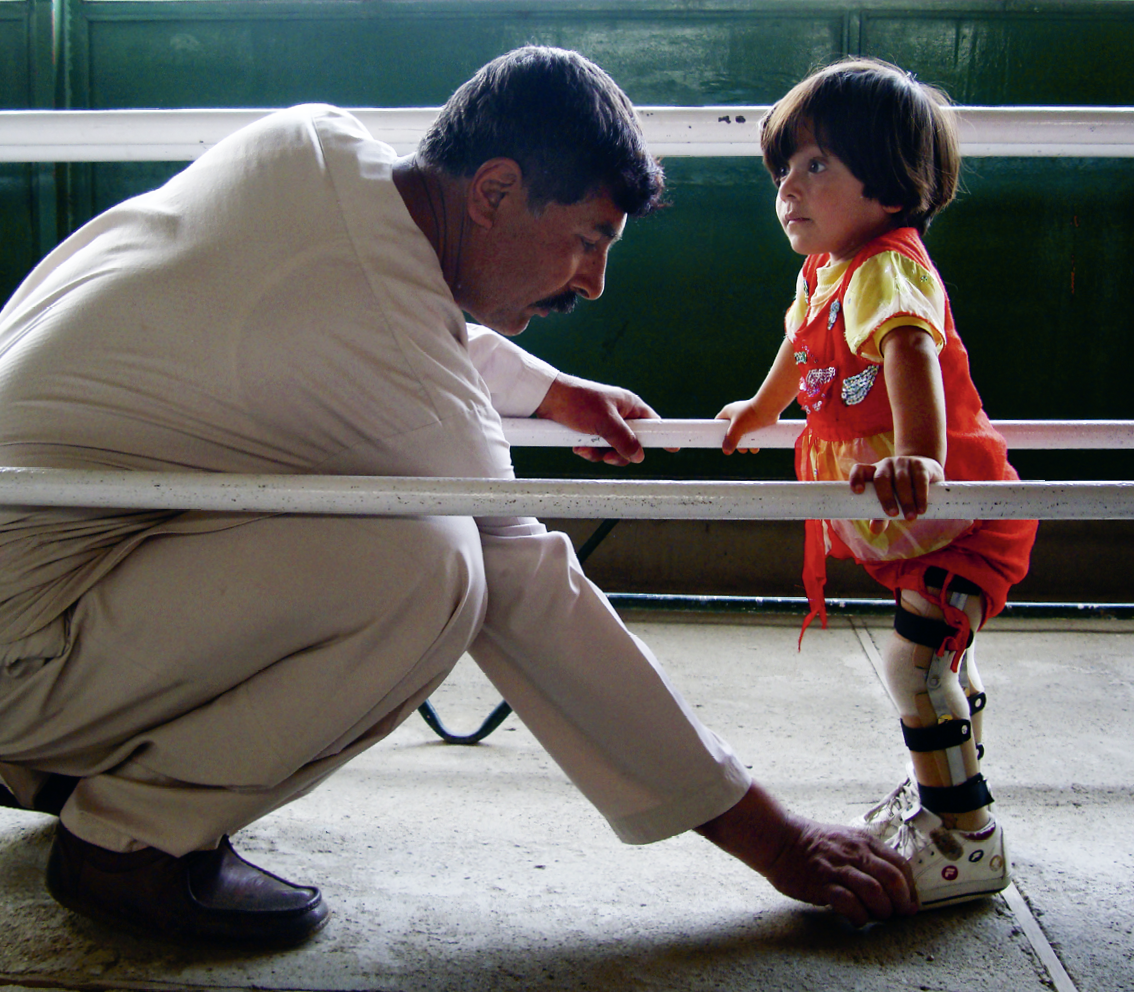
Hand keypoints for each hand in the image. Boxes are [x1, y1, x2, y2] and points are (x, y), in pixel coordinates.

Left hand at [534, 373, 657, 465]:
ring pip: (613, 449)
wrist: (547, 398)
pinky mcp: (591, 430)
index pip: (654, 423)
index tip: (673, 449)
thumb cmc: (577, 401)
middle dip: (618, 453)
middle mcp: (620, 414)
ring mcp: (606, 423)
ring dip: (599, 453)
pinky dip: (588, 451)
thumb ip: (624, 440)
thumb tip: (638, 455)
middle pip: (632, 444)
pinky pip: (598, 448)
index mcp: (630, 406)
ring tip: (585, 448)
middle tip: (606, 455)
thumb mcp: (604, 422)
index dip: (662, 437)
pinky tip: (577, 446)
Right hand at [715, 398, 777, 454]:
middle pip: (732, 431)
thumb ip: (730, 440)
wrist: (770, 407)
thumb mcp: (737, 429)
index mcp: (729, 411)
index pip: (718, 422)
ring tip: (752, 449)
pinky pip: (753, 432)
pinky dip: (755, 440)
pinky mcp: (758, 419)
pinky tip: (758, 446)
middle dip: (736, 442)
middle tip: (740, 448)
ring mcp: (748, 416)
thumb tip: (726, 452)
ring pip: (744, 433)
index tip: (721, 442)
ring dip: (747, 443)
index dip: (718, 432)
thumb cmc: (751, 415)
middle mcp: (737, 413)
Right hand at [761, 815, 918, 926]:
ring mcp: (838, 868)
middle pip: (893, 879)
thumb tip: (894, 884)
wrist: (780, 840)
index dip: (911, 889)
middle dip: (901, 903)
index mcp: (865, 842)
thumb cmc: (815, 845)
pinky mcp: (822, 883)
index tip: (909, 904)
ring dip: (882, 911)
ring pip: (875, 892)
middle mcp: (855, 853)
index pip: (901, 865)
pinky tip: (856, 919)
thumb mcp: (847, 841)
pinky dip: (859, 916)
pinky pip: (849, 903)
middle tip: (897, 915)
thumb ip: (869, 857)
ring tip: (876, 916)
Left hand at [849, 455, 943, 520]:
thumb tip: (874, 530)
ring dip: (906, 500)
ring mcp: (902, 462)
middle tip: (893, 515)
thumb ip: (880, 515)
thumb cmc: (900, 489)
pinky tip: (921, 508)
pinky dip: (921, 496)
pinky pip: (920, 479)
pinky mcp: (919, 465)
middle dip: (886, 498)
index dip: (856, 478)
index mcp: (872, 472)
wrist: (926, 470)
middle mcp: (885, 465)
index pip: (859, 469)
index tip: (858, 491)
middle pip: (881, 478)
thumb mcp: (889, 501)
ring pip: (902, 480)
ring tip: (910, 517)